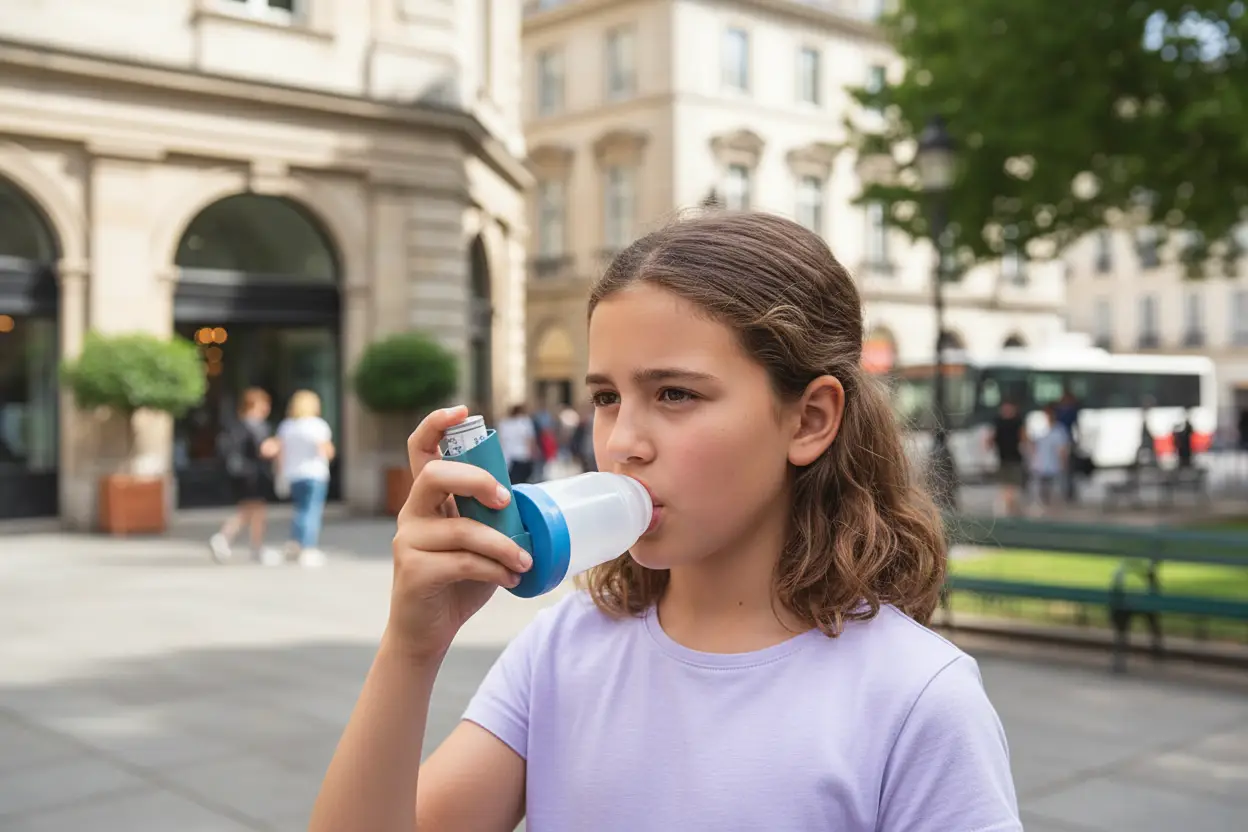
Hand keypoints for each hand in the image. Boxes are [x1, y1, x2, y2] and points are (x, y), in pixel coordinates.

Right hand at [386, 406, 532, 661]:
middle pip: (436, 475)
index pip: (420, 449)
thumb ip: (489, 517)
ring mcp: (408, 541)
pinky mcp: (413, 571)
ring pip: (461, 529)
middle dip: (477, 480)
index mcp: (428, 499)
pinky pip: (462, 561)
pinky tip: (511, 578)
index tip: (464, 411)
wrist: (428, 632)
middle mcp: (412, 513)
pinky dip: (494, 569)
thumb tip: (523, 497)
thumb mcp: (478, 541)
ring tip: (525, 560)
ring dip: (503, 545)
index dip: (436, 424)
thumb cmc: (457, 581)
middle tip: (507, 501)